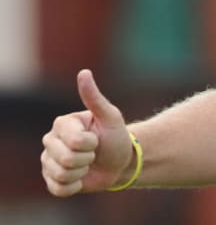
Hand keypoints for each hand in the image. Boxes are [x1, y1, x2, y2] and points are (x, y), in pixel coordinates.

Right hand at [41, 69, 132, 195]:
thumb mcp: (110, 116)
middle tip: (93, 153)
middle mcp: (50, 141)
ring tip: (87, 164)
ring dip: (81, 172)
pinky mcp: (51, 179)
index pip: (74, 141)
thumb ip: (94, 97)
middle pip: (65, 159)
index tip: (97, 139)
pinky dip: (75, 186)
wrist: (120, 162)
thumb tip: (84, 72)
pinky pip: (58, 189)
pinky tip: (81, 178)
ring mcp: (48, 161)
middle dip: (87, 159)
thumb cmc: (116, 137)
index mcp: (62, 124)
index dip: (91, 144)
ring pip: (61, 174)